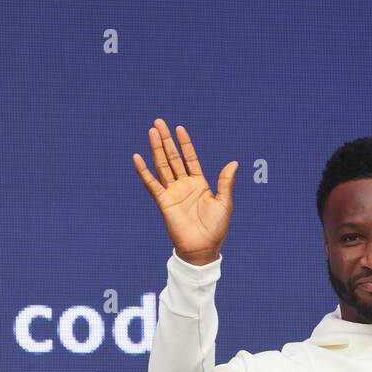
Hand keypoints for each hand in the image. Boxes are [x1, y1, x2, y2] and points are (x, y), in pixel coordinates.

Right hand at [133, 119, 237, 265]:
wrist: (203, 249)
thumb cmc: (216, 229)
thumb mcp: (224, 203)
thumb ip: (225, 182)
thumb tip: (234, 162)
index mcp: (199, 184)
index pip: (190, 158)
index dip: (185, 144)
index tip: (180, 128)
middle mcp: (184, 185)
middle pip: (173, 158)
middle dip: (167, 140)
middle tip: (159, 122)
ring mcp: (172, 193)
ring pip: (162, 166)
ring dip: (156, 149)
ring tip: (151, 132)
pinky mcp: (163, 202)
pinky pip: (151, 184)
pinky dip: (144, 171)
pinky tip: (137, 158)